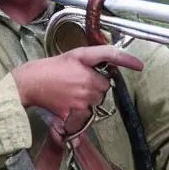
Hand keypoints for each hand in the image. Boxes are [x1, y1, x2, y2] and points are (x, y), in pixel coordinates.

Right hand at [11, 46, 143, 118]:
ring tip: (71, 92)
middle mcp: (86, 84)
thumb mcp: (72, 55)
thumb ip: (94, 56)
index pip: (110, 62)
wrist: (29, 83)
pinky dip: (81, 111)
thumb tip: (114, 62)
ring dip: (88, 99)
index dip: (126, 61)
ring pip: (96, 101)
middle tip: (77, 81)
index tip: (139, 65)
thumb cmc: (48, 68)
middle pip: (103, 87)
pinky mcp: (73, 114)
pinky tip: (68, 103)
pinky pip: (86, 114)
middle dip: (95, 85)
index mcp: (86, 68)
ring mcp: (81, 101)